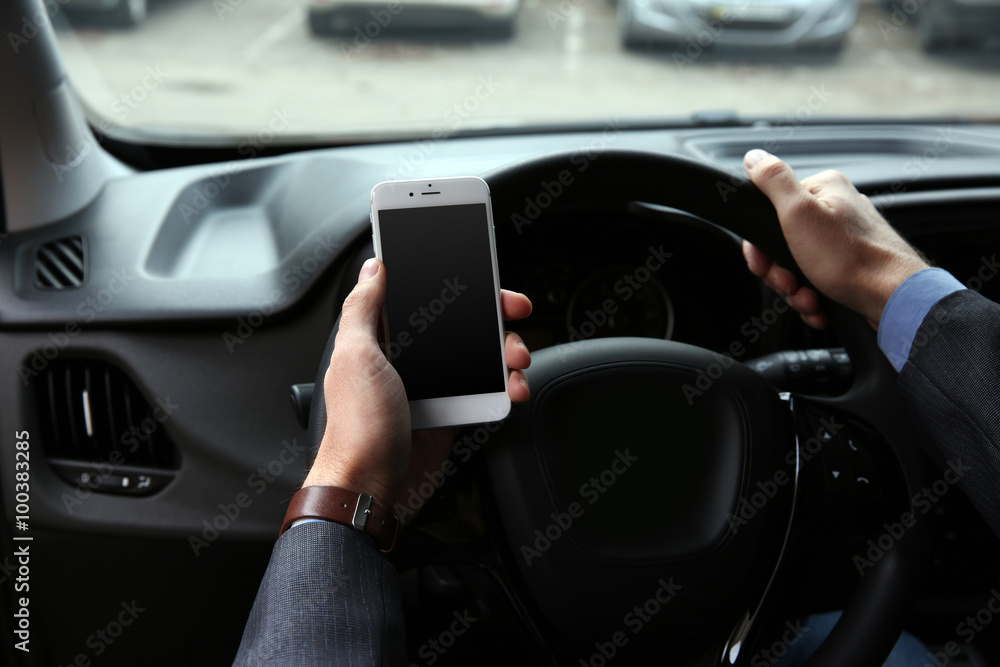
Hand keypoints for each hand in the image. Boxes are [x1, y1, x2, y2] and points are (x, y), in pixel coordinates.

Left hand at [303, 258, 532, 516]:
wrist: (372, 488)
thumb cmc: (357, 427)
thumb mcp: (355, 355)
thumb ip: (363, 307)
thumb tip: (373, 268)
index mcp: (381, 337)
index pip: (423, 296)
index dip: (455, 284)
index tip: (482, 278)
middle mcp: (407, 357)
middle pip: (460, 322)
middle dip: (493, 316)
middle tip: (515, 314)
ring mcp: (431, 384)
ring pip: (479, 355)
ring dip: (506, 351)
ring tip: (516, 360)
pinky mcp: (449, 411)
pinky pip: (485, 390)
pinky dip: (504, 386)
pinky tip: (512, 388)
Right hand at [741, 149, 928, 329]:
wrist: (892, 299)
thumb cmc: (852, 259)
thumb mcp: (799, 213)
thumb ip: (774, 181)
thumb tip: (754, 157)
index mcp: (824, 189)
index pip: (771, 211)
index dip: (761, 244)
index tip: (764, 264)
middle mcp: (837, 209)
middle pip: (783, 242)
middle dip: (781, 272)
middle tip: (790, 283)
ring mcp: (845, 239)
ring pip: (799, 265)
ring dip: (797, 290)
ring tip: (809, 298)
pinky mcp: (851, 265)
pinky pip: (818, 280)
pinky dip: (813, 296)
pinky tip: (819, 304)